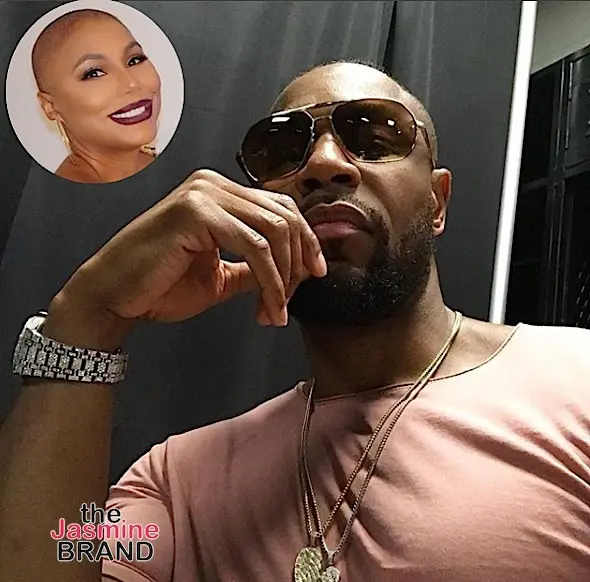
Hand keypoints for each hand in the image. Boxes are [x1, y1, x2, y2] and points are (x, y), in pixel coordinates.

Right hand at [48, 169, 326, 347]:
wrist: (114, 297)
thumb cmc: (160, 286)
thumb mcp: (222, 277)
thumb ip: (255, 267)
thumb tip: (294, 270)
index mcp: (220, 194)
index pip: (281, 208)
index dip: (305, 241)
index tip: (314, 273)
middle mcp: (214, 184)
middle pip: (284, 216)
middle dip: (297, 263)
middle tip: (291, 300)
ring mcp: (204, 193)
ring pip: (274, 231)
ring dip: (284, 278)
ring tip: (276, 311)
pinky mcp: (196, 211)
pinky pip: (253, 246)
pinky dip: (269, 280)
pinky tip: (267, 305)